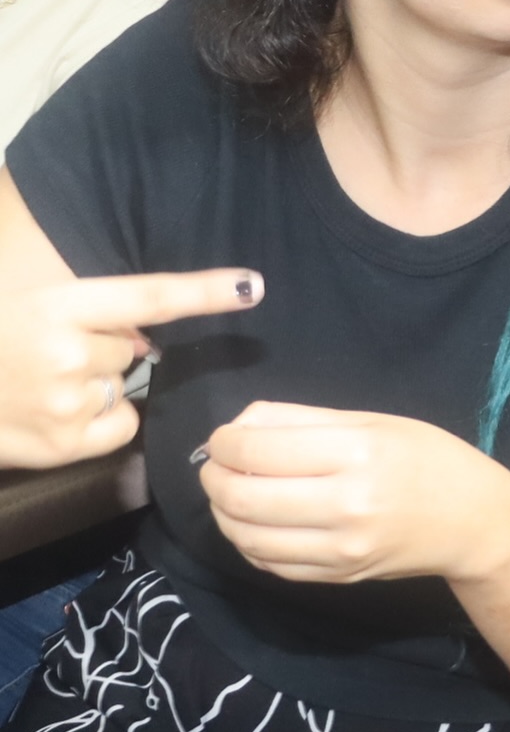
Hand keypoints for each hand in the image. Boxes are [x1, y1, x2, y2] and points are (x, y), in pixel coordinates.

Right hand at [0, 268, 262, 468]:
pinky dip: (96, 424)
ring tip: (38, 384)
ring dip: (94, 386)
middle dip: (104, 348)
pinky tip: (52, 415)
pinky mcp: (62, 445)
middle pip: (133, 348)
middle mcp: (68, 352)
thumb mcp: (34, 306)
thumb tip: (146, 339)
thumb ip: (93, 314)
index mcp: (60, 304)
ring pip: (121, 387)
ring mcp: (66, 402)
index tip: (254, 285)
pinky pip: (116, 427)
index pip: (150, 296)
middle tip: (47, 351)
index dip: (206, 290)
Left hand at [198, 403, 509, 584]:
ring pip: (246, 537)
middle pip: (243, 498)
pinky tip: (253, 522)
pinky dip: (246, 541)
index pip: (259, 451)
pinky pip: (268, 564)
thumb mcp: (370, 421)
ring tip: (229, 491)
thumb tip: (239, 426)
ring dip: (221, 512)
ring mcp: (339, 550)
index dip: (224, 443)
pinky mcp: (335, 578)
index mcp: (356, 453)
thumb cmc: (425, 457)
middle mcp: (345, 506)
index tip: (222, 437)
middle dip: (213, 477)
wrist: (471, 521)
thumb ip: (300, 419)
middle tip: (215, 464)